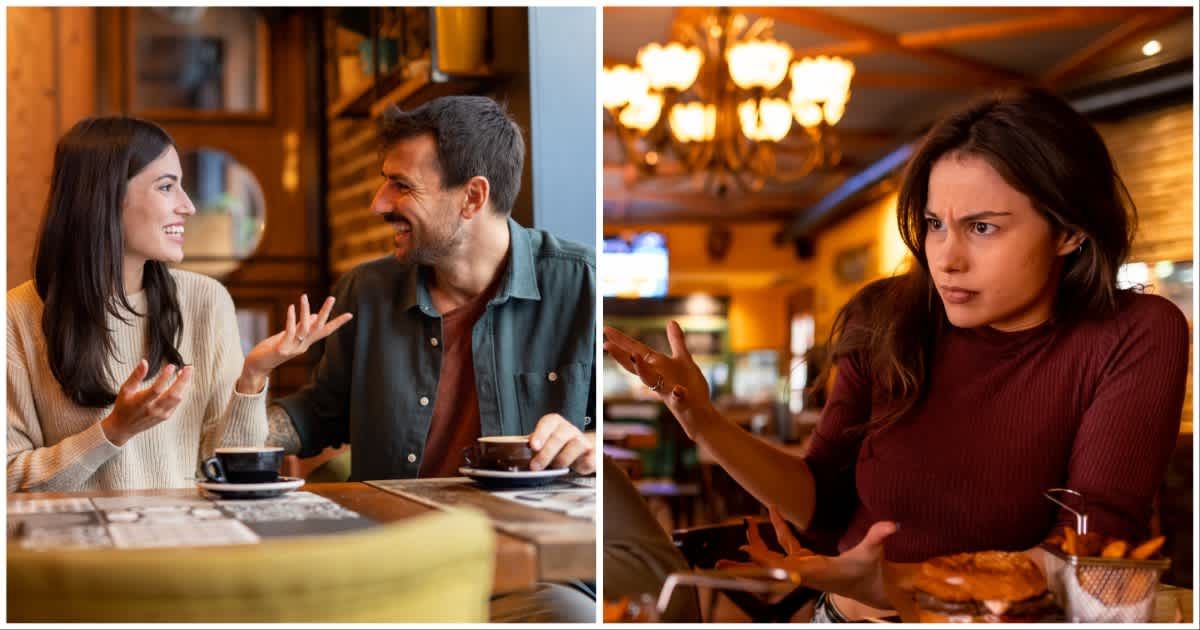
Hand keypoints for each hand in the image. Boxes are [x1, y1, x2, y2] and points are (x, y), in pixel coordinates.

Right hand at [100, 359, 192, 445]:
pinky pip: (177, 403)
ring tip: (186, 372)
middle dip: (183, 380)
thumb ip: (136, 376)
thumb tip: (144, 362)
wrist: (124, 427)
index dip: (165, 377)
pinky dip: (181, 391)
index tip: (171, 366)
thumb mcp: (125, 389)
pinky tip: (181, 383)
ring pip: (178, 399)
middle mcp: (153, 410)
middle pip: (173, 395)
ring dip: (184, 385)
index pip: (156, 389)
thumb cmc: (124, 405)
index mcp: (141, 403)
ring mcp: (161, 414)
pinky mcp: (166, 416)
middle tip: (189, 367)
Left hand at [239, 294, 353, 393]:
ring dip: (305, 311)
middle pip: (319, 328)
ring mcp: (293, 348)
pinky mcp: (282, 349)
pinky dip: (291, 319)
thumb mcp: (288, 336)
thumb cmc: (272, 349)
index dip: (337, 323)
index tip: (350, 314)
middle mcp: (303, 346)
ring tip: (304, 296)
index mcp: (306, 343)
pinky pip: (289, 331)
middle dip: (326, 313)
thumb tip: (313, 315)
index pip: (325, 331)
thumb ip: (301, 327)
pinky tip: (291, 307)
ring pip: (304, 329)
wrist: (257, 366)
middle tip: (332, 298)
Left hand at [528, 413, 595, 473]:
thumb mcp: (543, 442)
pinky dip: (580, 466)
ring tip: (554, 467)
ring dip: (562, 459)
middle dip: (546, 453)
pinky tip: (574, 469)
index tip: (533, 446)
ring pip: (576, 445)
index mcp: (555, 423)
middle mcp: (570, 429)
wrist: (583, 449)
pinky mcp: (593, 454)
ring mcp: (583, 441)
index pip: (548, 423)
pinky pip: (588, 459)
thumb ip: (533, 444)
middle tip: (535, 466)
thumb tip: (517, 452)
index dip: (540, 433)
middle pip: (560, 436)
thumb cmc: (557, 447)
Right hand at [603, 321, 711, 436]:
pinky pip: (678, 398)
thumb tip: (671, 321)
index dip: (621, 341)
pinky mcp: (681, 403)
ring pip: (650, 381)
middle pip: (636, 365)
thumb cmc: (690, 388)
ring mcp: (667, 391)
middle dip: (621, 355)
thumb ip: (676, 341)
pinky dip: (677, 394)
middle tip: (605, 344)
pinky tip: (678, 390)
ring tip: (634, 356)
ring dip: (642, 369)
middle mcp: (657, 378)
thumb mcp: (683, 360)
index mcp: (657, 367)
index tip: (605, 329)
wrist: (700, 414)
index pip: (636, 351)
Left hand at [715, 504, 898, 608]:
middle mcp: (802, 571)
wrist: (871, 589)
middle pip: (767, 567)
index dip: (761, 563)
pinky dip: (778, 528)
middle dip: (744, 567)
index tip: (743, 555)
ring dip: (756, 542)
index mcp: (813, 571)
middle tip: (719, 563)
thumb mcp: (872, 554)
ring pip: (772, 555)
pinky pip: (786, 543)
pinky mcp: (805, 560)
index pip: (781, 569)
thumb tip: (892, 524)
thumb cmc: (869, 573)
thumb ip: (878, 538)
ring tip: (744, 526)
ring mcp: (802, 566)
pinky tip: (771, 511)